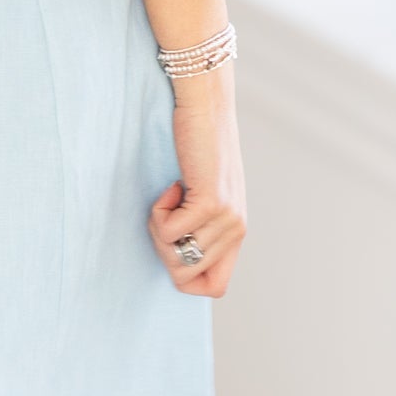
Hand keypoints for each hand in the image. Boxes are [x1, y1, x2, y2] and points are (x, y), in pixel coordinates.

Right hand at [147, 75, 246, 298]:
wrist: (206, 108)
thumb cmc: (197, 147)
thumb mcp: (203, 195)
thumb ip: (199, 226)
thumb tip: (174, 258)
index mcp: (236, 233)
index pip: (214, 288)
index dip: (184, 276)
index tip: (175, 242)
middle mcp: (236, 230)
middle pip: (183, 274)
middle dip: (162, 249)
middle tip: (167, 212)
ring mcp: (226, 219)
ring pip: (174, 254)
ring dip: (158, 226)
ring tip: (170, 195)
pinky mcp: (210, 203)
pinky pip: (169, 231)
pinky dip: (159, 211)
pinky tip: (173, 185)